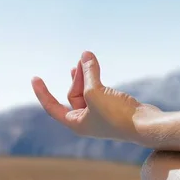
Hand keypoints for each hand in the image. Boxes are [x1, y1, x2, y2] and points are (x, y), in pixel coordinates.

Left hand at [31, 51, 162, 141]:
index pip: (52, 107)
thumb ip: (88, 73)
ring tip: (86, 59)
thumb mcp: (95, 92)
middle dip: (77, 77)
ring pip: (88, 91)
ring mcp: (101, 115)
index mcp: (76, 123)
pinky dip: (97, 80)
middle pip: (74, 95)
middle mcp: (86, 121)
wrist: (144, 124)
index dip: (42, 92)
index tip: (35, 78)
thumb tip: (85, 55)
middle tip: (82, 59)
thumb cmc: (116, 114)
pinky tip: (97, 70)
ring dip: (86, 76)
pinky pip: (100, 92)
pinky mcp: (114, 108)